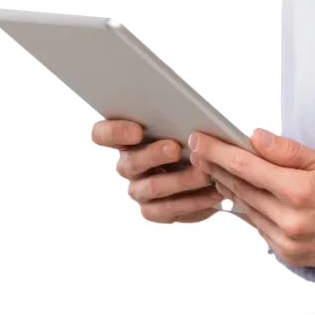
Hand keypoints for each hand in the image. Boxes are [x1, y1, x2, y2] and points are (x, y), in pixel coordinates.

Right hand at [91, 119, 223, 223]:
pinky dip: (193, 202)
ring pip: (151, 188)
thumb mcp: (179, 120)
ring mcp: (139, 189)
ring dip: (179, 181)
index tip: (136, 131)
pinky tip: (212, 193)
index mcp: (126, 139)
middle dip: (154, 155)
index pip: (102, 134)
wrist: (205, 166)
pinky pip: (169, 210)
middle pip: (130, 163)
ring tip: (204, 174)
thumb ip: (172, 113)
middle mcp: (128, 165)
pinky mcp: (154, 210)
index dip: (115, 132)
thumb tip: (181, 104)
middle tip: (175, 149)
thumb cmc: (188, 136)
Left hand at [189, 128, 314, 270]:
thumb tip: (257, 138)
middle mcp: (289, 220)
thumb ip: (290, 152)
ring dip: (229, 188)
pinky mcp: (290, 255)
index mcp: (300, 192)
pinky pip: (260, 227)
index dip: (219, 152)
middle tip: (200, 151)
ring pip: (247, 209)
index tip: (201, 140)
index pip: (247, 167)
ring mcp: (288, 242)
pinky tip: (244, 195)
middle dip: (216, 167)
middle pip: (241, 188)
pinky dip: (249, 208)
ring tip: (216, 169)